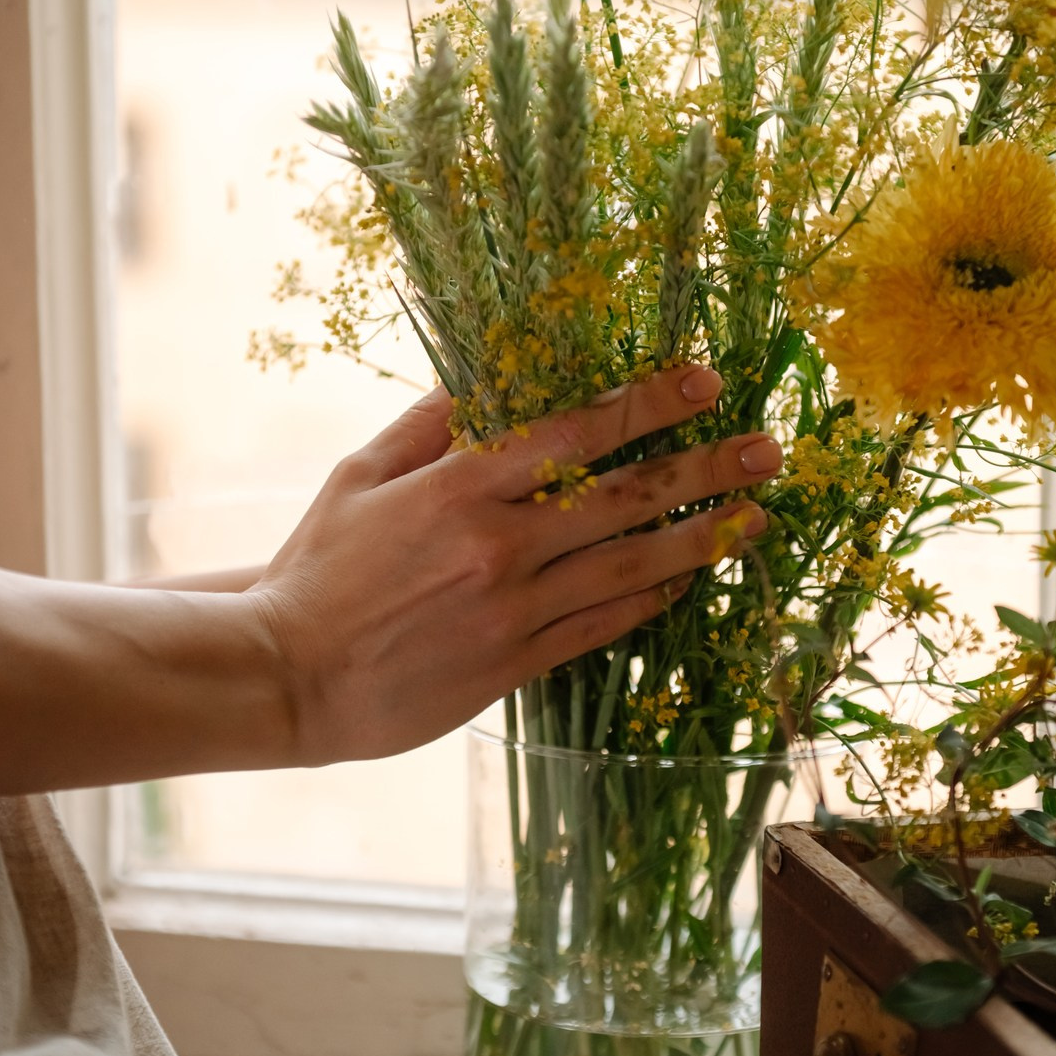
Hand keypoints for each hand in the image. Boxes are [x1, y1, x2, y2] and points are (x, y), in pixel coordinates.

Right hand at [248, 365, 781, 760]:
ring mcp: (515, 610)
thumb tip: (478, 385)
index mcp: (458, 488)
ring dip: (702, 538)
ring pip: (631, 566)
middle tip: (768, 449)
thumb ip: (424, 430)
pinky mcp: (517, 664)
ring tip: (758, 518)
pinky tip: (688, 578)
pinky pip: (604, 626)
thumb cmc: (315, 570)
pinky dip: (651, 598)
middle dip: (705, 468)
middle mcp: (499, 545)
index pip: (575, 433)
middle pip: (625, 499)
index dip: (648, 404)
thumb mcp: (357, 478)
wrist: (286, 676)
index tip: (704, 379)